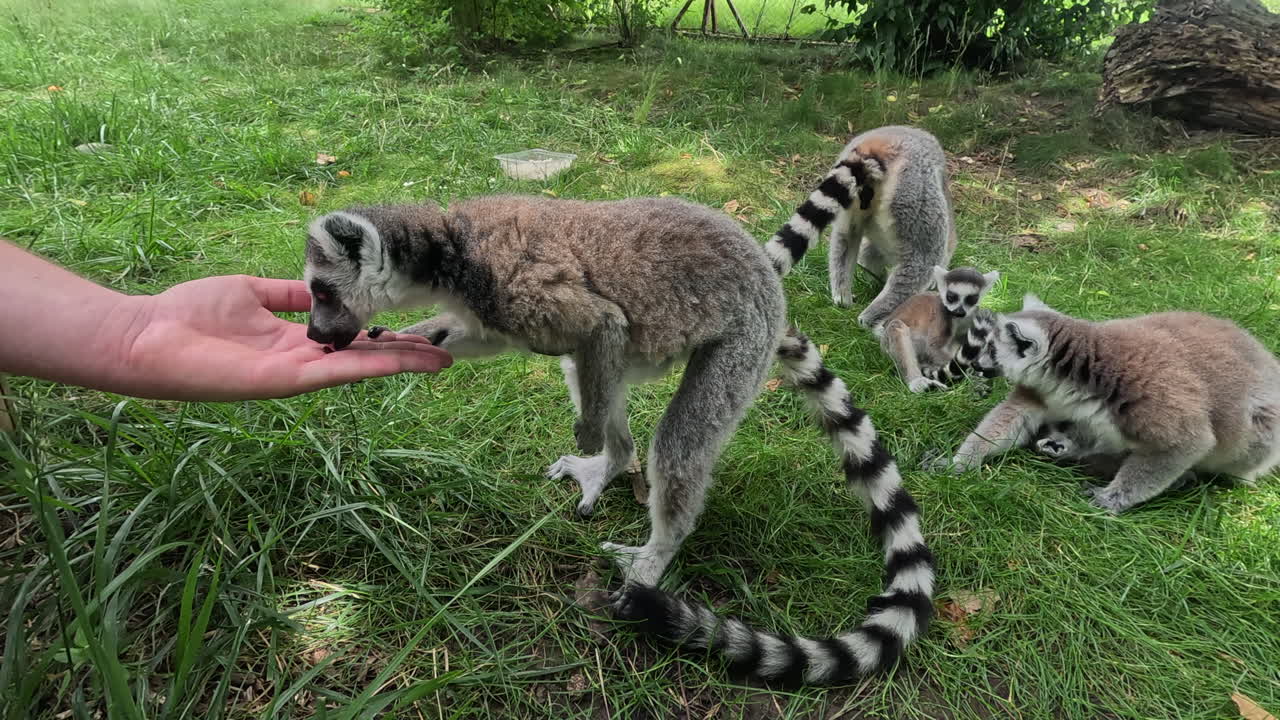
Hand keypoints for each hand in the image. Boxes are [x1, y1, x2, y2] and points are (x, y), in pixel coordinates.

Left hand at [113, 275, 451, 400]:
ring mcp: (294, 374)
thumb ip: (286, 293)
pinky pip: (334, 371)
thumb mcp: (248, 291)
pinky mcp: (282, 380)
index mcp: (291, 340)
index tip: (419, 331)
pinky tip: (399, 363)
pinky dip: (369, 368)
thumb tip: (319, 284)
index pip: (350, 338)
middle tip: (447, 354)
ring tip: (440, 361)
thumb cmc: (186, 313)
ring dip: (401, 365)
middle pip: (365, 358)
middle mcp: (300, 361)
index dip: (386, 336)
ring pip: (359, 367)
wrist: (146, 337)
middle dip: (406, 356)